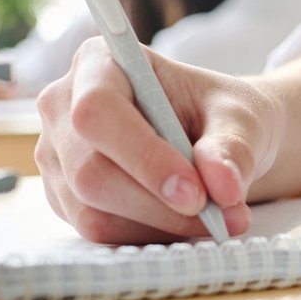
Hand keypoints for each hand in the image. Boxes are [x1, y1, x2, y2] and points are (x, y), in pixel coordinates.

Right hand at [36, 37, 284, 243]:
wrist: (216, 138)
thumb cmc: (221, 113)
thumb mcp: (242, 117)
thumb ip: (232, 147)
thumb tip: (222, 187)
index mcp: (99, 63)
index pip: (97, 110)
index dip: (143, 156)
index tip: (196, 191)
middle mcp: (63, 106)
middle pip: (90, 170)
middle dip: (160, 203)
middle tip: (223, 215)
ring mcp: (58, 155)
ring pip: (93, 210)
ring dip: (163, 225)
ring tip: (221, 219)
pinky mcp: (66, 196)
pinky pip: (100, 230)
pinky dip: (152, 236)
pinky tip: (188, 223)